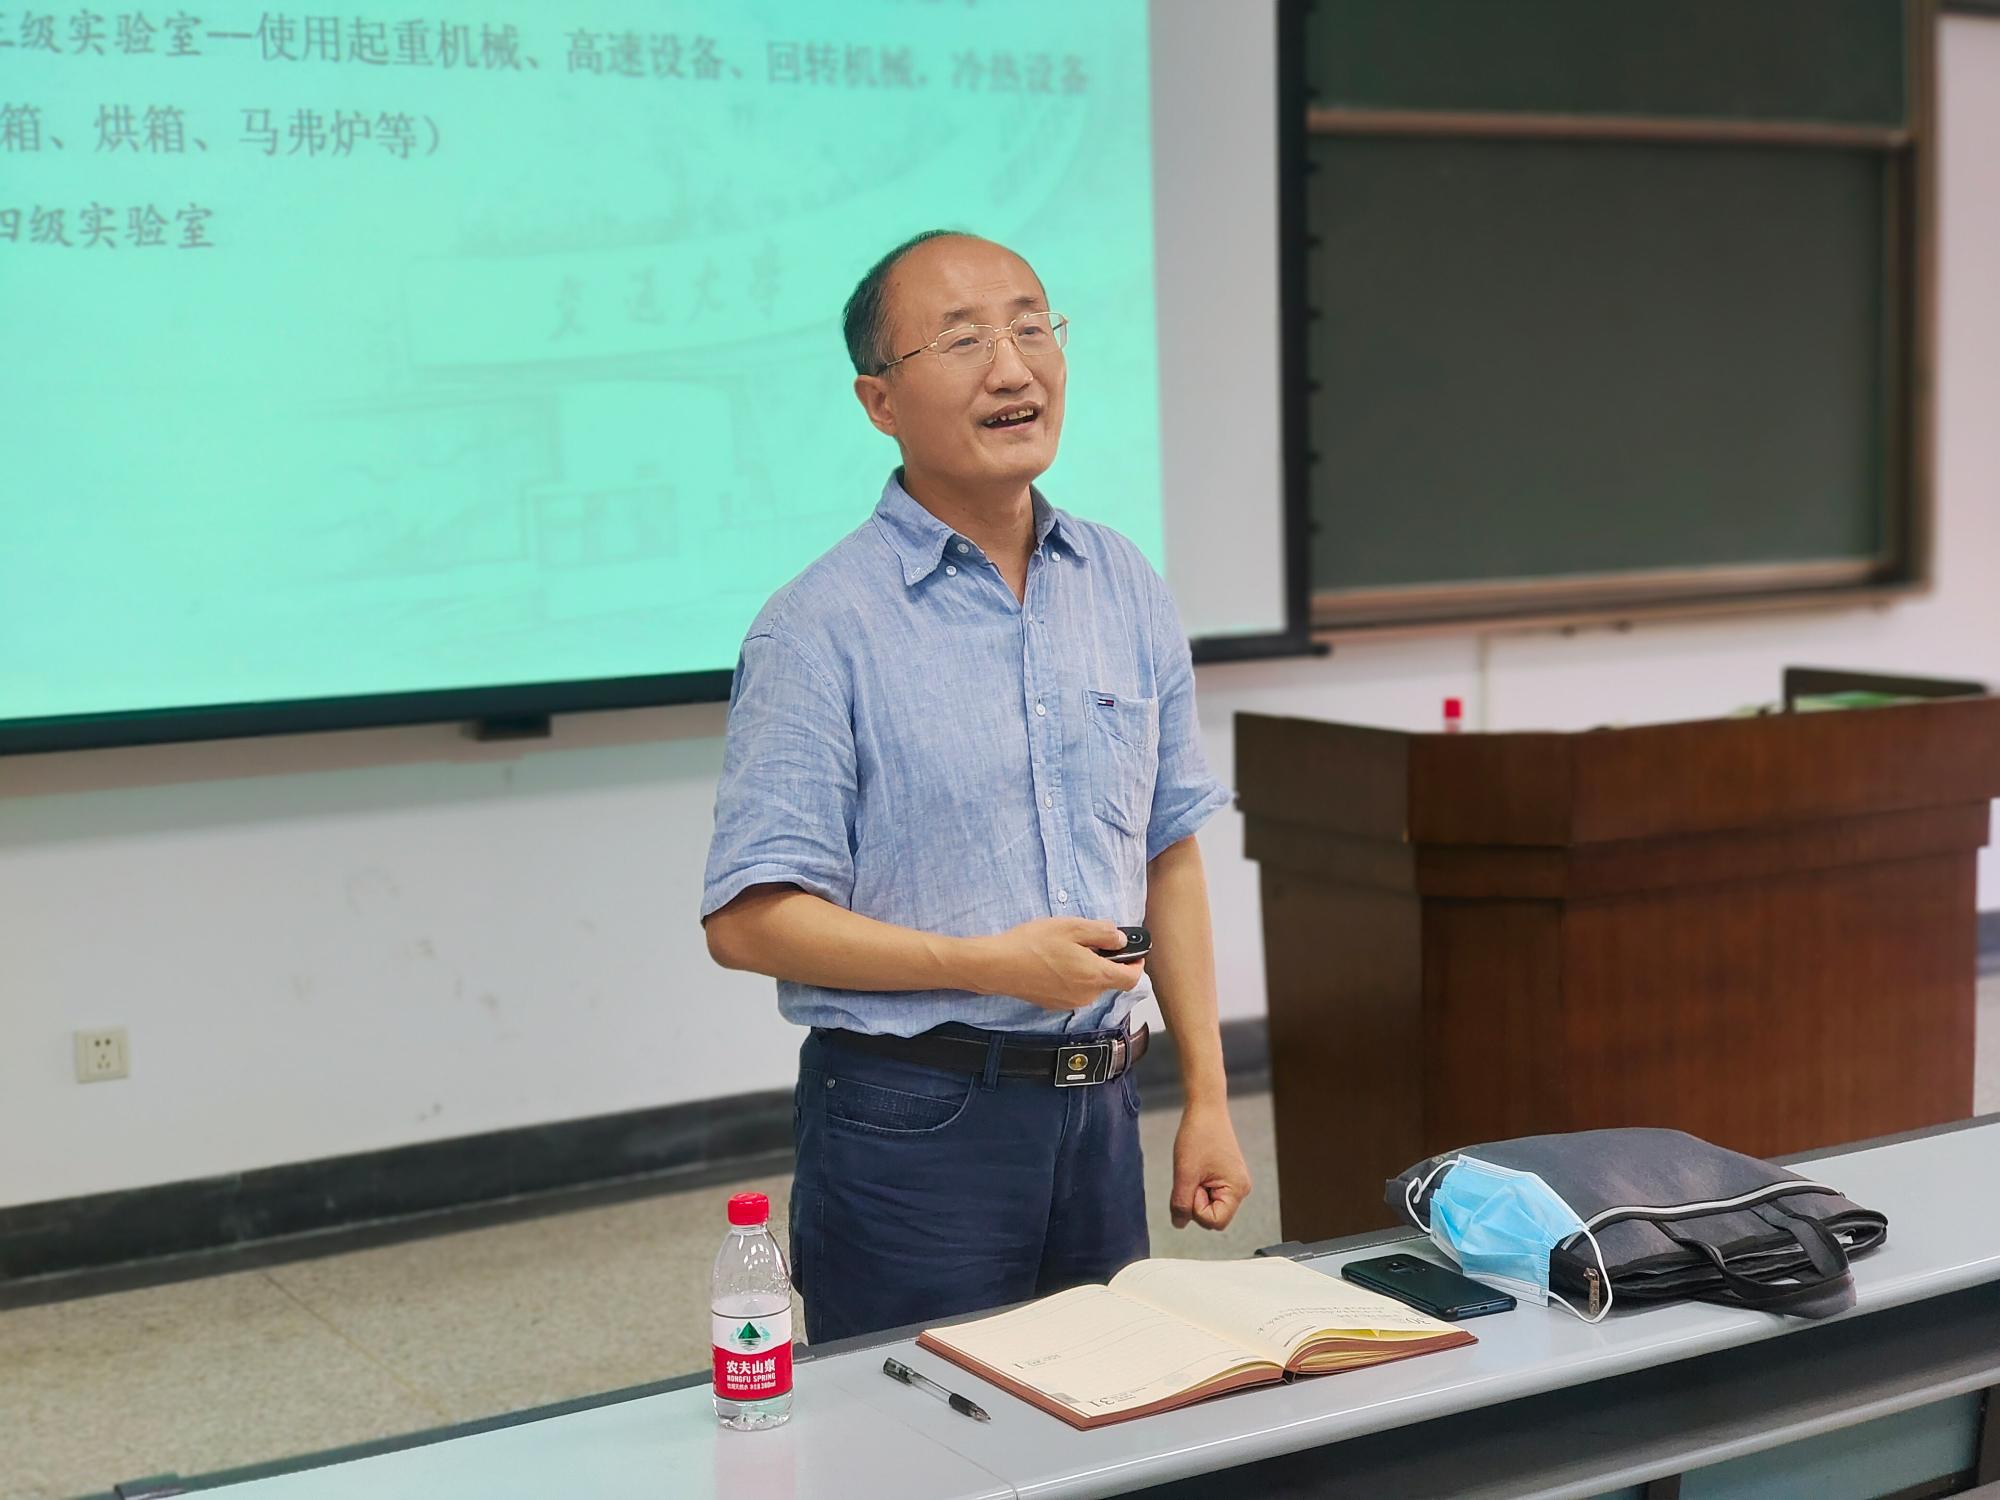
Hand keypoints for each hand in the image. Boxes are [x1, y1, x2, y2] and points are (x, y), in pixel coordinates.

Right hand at [963, 918, 1142, 1010]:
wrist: (999, 965)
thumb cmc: (1032, 945)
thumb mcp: (1072, 927)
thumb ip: (1102, 933)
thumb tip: (1120, 940)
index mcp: (1095, 976)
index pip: (1131, 979)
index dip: (1137, 965)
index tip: (1135, 953)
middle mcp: (1086, 995)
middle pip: (1109, 980)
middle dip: (1106, 961)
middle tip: (1090, 941)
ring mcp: (1069, 1002)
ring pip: (1091, 985)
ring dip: (1087, 968)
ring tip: (1067, 948)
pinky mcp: (1054, 1003)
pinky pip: (1074, 990)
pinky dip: (1072, 977)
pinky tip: (1054, 961)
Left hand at [1171, 1102, 1250, 1231]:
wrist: (1205, 1107)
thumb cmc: (1197, 1136)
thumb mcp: (1184, 1173)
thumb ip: (1181, 1203)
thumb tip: (1179, 1225)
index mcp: (1237, 1189)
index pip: (1214, 1222)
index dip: (1197, 1209)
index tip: (1193, 1183)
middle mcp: (1241, 1189)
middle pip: (1212, 1216)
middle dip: (1195, 1201)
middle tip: (1192, 1174)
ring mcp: (1235, 1182)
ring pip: (1209, 1205)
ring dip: (1195, 1192)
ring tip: (1194, 1168)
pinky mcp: (1227, 1176)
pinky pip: (1209, 1193)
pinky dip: (1198, 1185)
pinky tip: (1197, 1167)